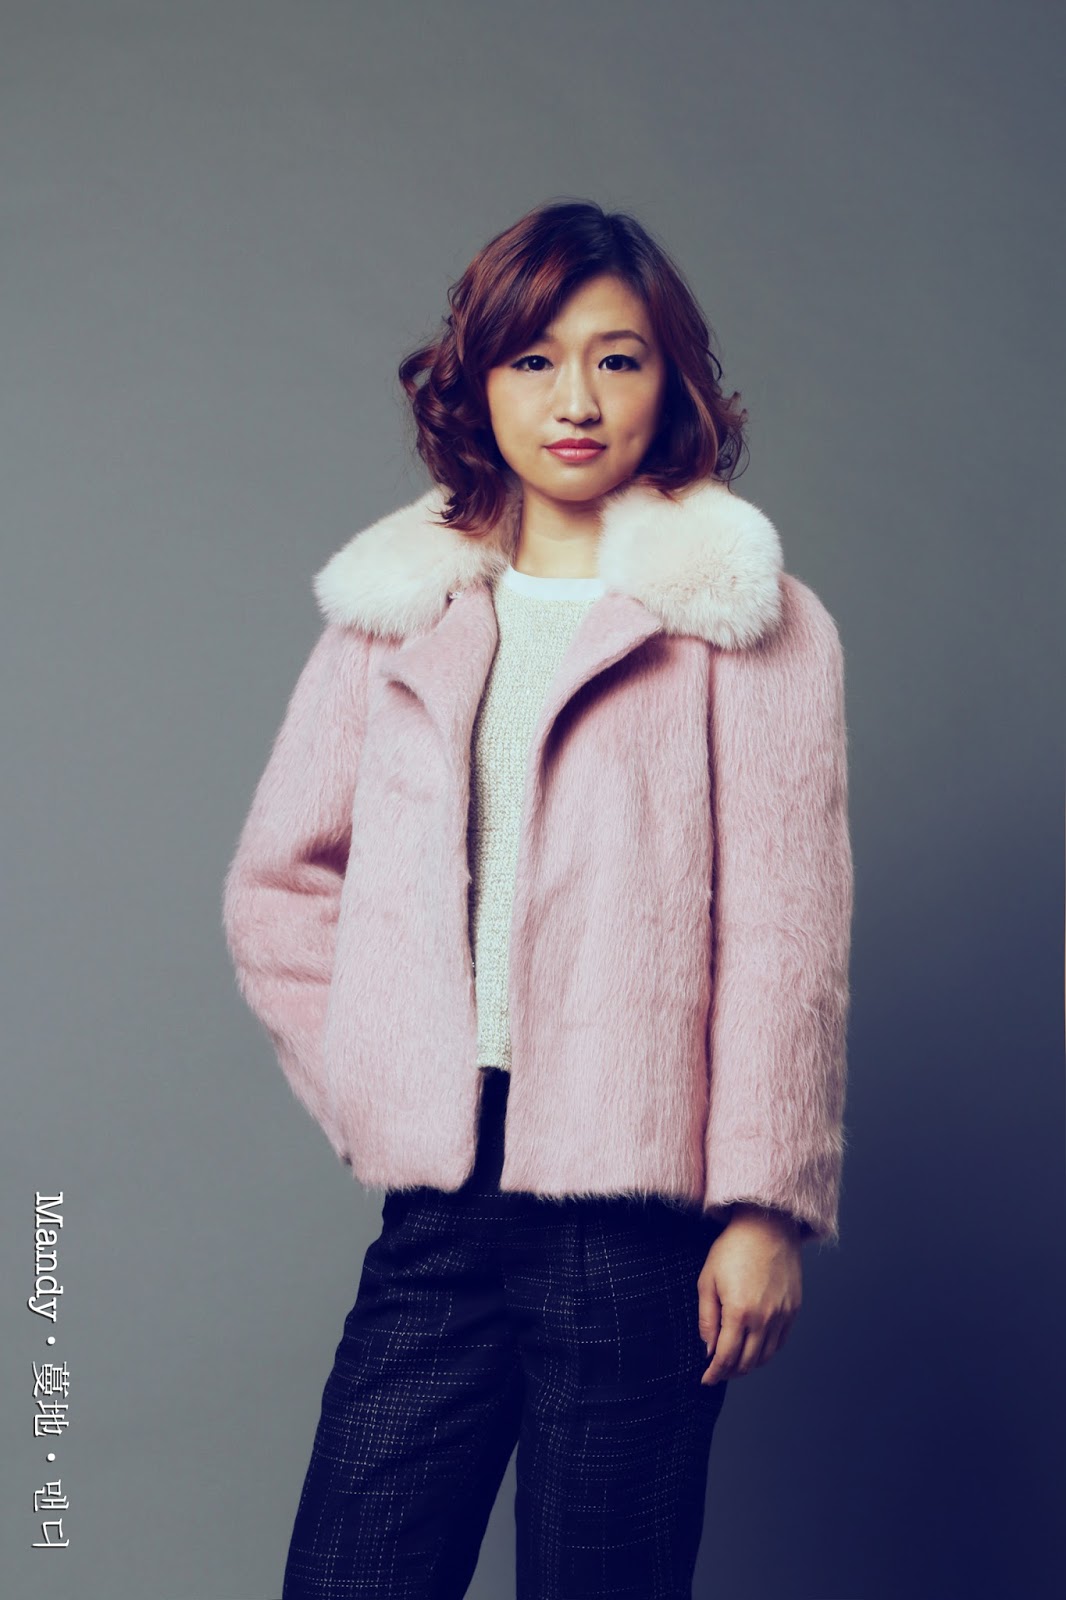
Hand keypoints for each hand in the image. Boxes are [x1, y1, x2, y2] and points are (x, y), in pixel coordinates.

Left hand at [698, 1205, 803, 1384]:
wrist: (767, 1227)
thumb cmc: (732, 1249)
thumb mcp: (708, 1280)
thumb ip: (707, 1318)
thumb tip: (709, 1348)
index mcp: (738, 1312)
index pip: (726, 1357)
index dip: (715, 1373)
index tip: (706, 1380)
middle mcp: (763, 1319)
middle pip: (747, 1362)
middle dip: (730, 1372)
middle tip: (718, 1371)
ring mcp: (782, 1315)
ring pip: (766, 1356)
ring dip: (749, 1365)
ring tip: (735, 1363)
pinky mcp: (793, 1309)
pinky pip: (781, 1342)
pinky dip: (767, 1351)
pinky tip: (755, 1348)